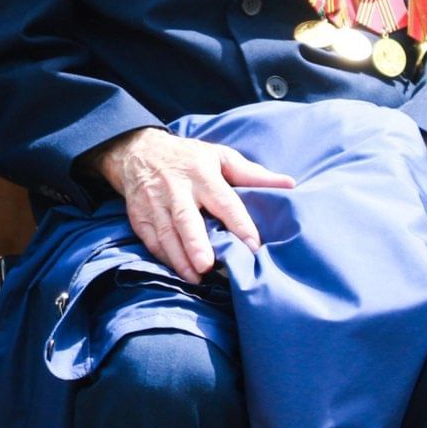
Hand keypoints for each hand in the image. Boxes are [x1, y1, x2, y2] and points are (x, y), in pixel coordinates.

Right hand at [88, 128, 295, 283]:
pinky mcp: (138, 214)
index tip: (252, 245)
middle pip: (186, 218)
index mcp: (201, 173)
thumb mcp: (220, 156)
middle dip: (196, 243)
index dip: (238, 222)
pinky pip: (150, 238)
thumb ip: (252, 174)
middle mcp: (176, 187)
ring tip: (196, 277)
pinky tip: (178, 269)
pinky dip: (163, 255)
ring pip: (166, 232)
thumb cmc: (188, 157)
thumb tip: (289, 184)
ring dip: (179, 257)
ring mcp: (154, 202)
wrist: (137, 150)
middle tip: (208, 265)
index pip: (223, 200)